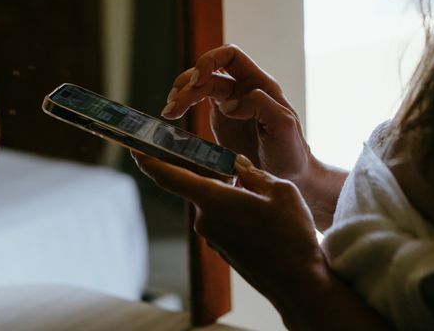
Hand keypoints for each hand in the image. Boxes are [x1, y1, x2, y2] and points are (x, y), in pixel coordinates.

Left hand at [134, 152, 325, 309]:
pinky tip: (262, 219)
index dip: (149, 161)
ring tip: (264, 200)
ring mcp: (213, 238)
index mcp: (214, 200)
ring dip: (231, 196)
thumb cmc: (291, 235)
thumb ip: (253, 174)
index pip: (170, 177)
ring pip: (216, 205)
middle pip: (199, 187)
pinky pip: (224, 221)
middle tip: (236, 168)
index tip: (135, 149)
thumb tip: (238, 166)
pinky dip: (236, 214)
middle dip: (215, 175)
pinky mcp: (223, 250)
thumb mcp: (280, 190)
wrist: (298, 284)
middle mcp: (205, 220)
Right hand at [161, 44, 311, 184]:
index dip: (210, 61)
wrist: (288, 177)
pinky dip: (183, 105)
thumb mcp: (284, 126)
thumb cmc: (291, 151)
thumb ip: (261, 107)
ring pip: (199, 86)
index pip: (230, 56)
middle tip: (173, 106)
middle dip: (188, 85)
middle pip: (208, 72)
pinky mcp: (220, 118)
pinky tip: (172, 114)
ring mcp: (229, 102)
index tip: (198, 82)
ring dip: (181, 94)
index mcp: (260, 83)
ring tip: (168, 111)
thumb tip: (229, 104)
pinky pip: (197, 102)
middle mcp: (243, 88)